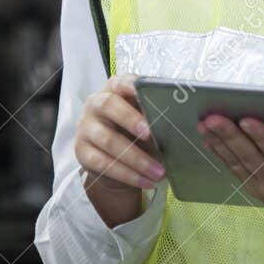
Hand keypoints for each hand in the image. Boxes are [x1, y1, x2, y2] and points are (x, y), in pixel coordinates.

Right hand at [74, 75, 164, 226]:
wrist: (112, 157)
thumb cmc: (134, 131)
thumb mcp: (144, 118)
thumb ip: (156, 115)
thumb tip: (181, 122)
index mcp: (113, 89)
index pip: (121, 82)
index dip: (132, 86)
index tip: (144, 92)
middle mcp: (95, 104)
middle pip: (109, 106)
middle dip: (131, 120)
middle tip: (152, 135)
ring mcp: (86, 128)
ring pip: (109, 141)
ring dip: (137, 159)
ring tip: (159, 172)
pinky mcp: (82, 152)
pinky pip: (104, 164)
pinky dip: (128, 175)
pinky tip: (146, 182)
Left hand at [198, 114, 263, 263]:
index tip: (248, 120)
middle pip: (252, 157)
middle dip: (231, 136)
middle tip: (213, 117)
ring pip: (239, 162)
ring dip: (220, 142)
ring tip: (203, 122)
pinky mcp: (256, 189)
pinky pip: (234, 169)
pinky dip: (219, 152)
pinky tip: (206, 136)